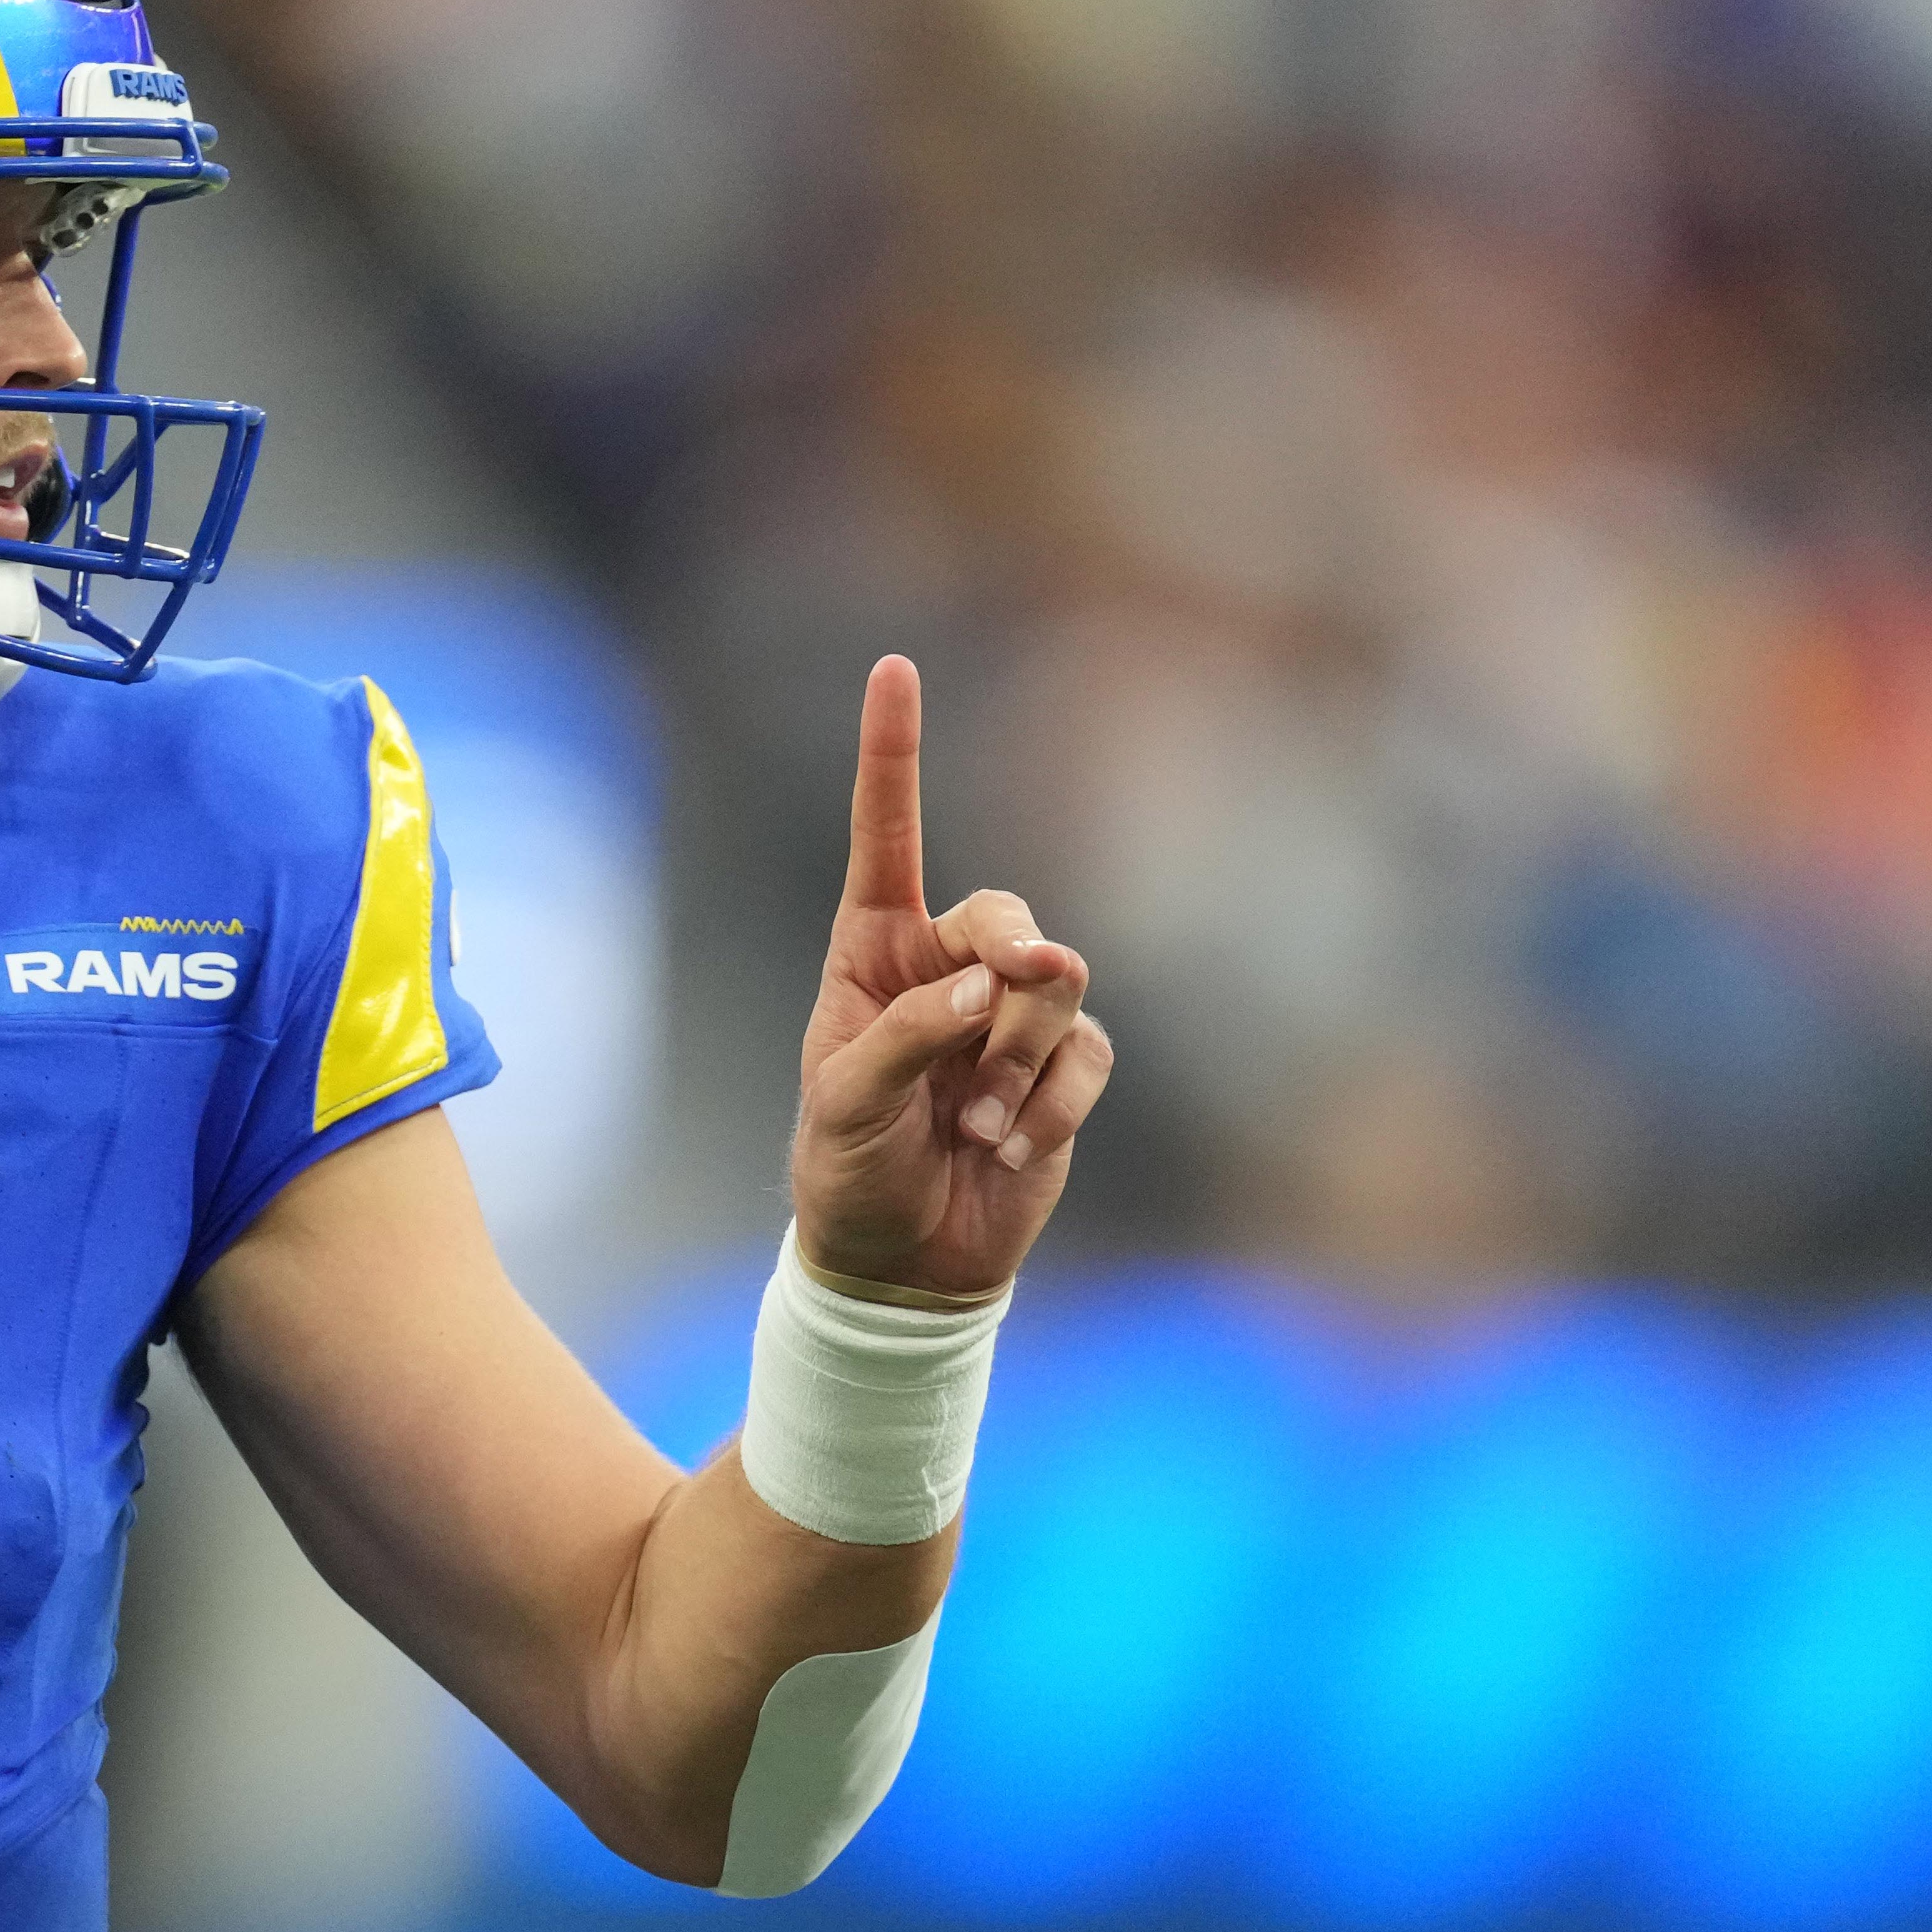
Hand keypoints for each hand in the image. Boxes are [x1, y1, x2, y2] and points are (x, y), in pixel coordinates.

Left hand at [791, 654, 1111, 1297]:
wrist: (899, 1265)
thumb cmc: (849, 1171)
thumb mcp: (847, 1103)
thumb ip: (911, 1033)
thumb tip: (992, 987)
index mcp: (874, 953)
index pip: (888, 837)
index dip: (893, 753)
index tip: (894, 666)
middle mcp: (946, 970)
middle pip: (1006, 913)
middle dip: (1015, 950)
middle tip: (1014, 988)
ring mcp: (1010, 1019)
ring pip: (1056, 989)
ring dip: (1020, 1063)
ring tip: (975, 1126)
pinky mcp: (1061, 1070)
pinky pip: (1085, 1056)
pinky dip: (1051, 1105)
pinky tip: (1011, 1147)